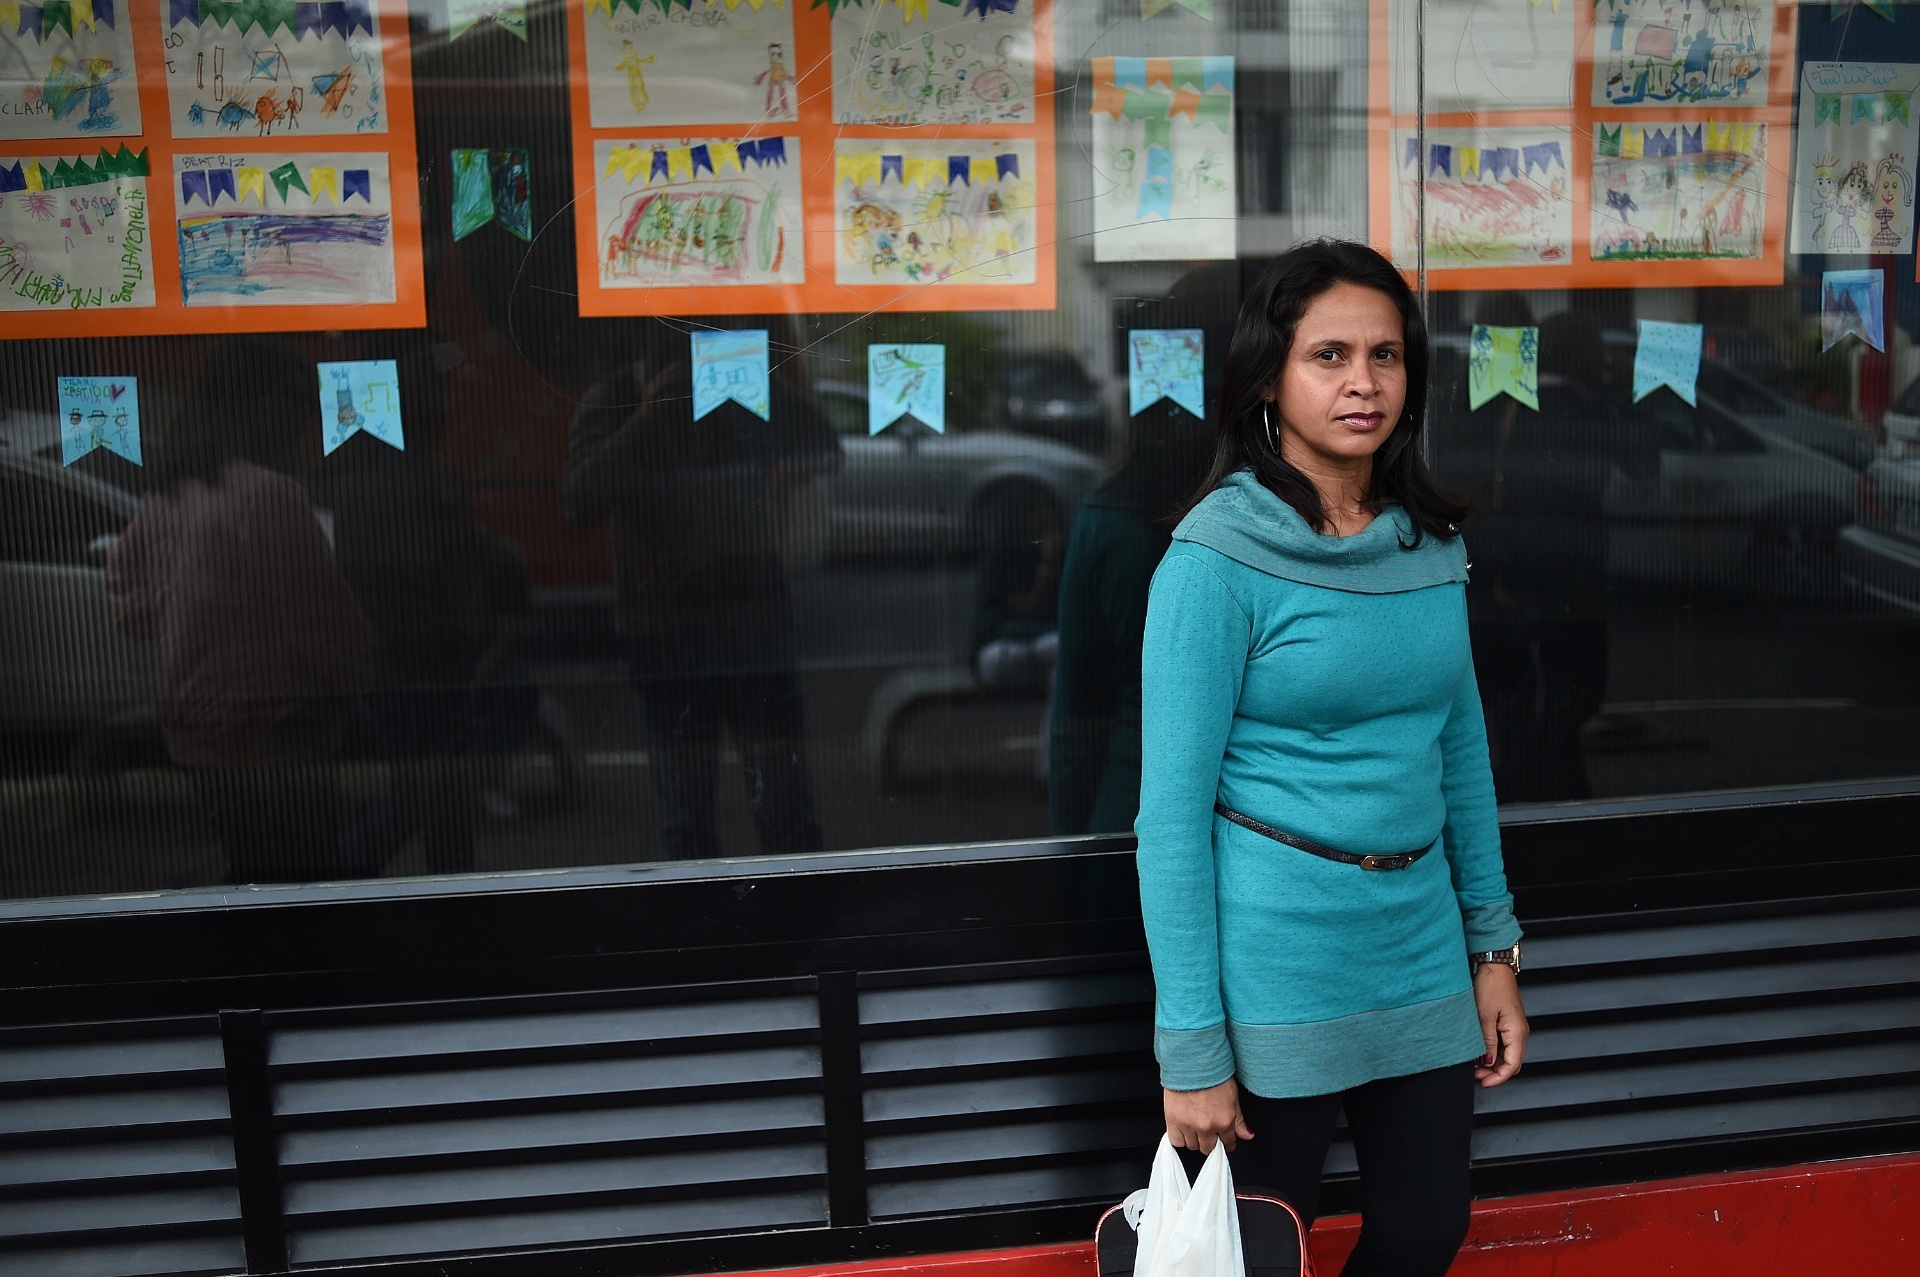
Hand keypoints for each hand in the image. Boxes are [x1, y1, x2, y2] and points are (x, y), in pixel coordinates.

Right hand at [1164, 1079, 1253, 1153]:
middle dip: (1210, 1142)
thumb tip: (1247, 1135)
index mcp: (1224, 1121)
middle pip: (1208, 1148)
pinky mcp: (1173, 1120)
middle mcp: (1207, 1126)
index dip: (1227, 1142)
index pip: (1228, 1143)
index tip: (1224, 1141)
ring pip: (1192, 1146)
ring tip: (1195, 1127)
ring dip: (1195, 1139)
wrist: (1192, 1061)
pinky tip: (1183, 1130)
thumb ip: (1239, 1120)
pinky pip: (1176, 1141)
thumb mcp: (1233, 1096)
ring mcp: (1189, 1125)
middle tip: (1208, 1131)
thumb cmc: (1212, 1073)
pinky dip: (1179, 1138)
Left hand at [1472, 962, 1527, 1087]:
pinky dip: (1493, 1051)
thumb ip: (1488, 1042)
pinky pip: (1504, 1043)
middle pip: (1512, 1062)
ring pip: (1508, 1054)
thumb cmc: (1491, 986)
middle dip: (1495, 1073)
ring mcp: (1515, 1027)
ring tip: (1475, 1065)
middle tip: (1476, 1076)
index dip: (1498, 1078)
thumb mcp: (1484, 1017)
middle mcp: (1520, 1032)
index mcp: (1517, 1032)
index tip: (1484, 1083)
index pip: (1513, 1065)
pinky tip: (1480, 1051)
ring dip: (1493, 1063)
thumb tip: (1489, 1063)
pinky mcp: (1508, 1022)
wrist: (1493, 966)